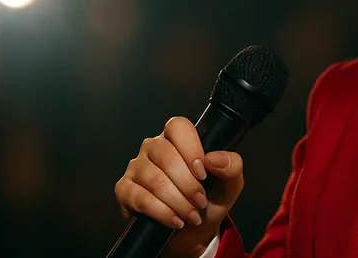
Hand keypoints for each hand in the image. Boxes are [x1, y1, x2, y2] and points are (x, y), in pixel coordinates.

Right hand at [114, 116, 244, 257]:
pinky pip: (140, 198)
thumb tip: (213, 158)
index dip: (191, 148)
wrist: (192, 232)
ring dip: (178, 201)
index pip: (178, 126)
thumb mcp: (230, 183)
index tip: (203, 173)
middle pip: (166, 155)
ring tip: (192, 215)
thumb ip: (232, 165)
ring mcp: (136, 168)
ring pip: (154, 179)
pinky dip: (162, 212)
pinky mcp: (124, 190)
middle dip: (188, 184)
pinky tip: (176, 221)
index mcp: (178, 139)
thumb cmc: (210, 200)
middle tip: (201, 202)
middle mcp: (153, 148)